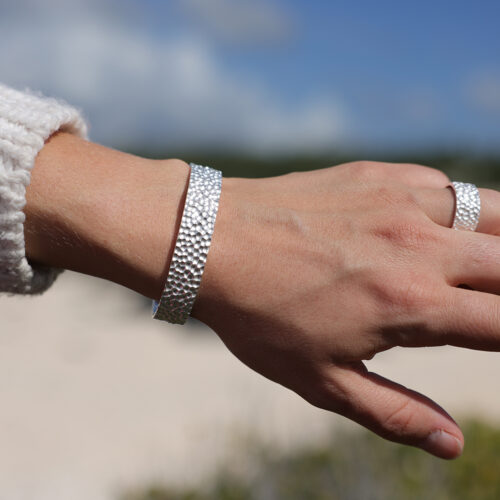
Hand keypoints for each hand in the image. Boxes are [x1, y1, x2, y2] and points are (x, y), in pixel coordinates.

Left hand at [192, 161, 499, 458]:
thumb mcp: (321, 380)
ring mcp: (399, 202)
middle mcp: (418, 246)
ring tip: (486, 264)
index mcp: (411, 305)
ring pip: (493, 210)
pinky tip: (438, 225)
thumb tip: (451, 443)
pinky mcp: (376, 175)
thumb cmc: (258, 316)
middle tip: (493, 305)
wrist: (212, 243)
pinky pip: (440, 184)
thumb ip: (392, 412)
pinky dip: (457, 207)